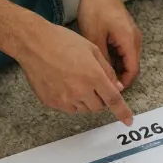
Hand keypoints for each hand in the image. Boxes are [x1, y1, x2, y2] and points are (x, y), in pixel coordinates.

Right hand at [18, 22, 135, 123]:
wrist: (34, 44)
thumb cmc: (63, 41)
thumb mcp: (92, 49)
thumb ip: (107, 71)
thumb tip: (117, 87)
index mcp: (93, 76)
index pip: (113, 100)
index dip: (123, 112)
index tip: (128, 121)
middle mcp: (80, 91)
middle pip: (98, 106)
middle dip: (100, 98)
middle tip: (92, 83)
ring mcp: (65, 99)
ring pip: (84, 109)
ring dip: (86, 100)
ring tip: (75, 80)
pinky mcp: (52, 102)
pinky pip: (68, 108)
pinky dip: (71, 101)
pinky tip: (64, 84)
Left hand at [75, 0, 142, 89]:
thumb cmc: (95, 8)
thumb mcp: (94, 36)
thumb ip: (103, 60)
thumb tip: (107, 80)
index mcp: (129, 41)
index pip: (132, 71)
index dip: (122, 84)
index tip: (108, 92)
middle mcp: (135, 39)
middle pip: (132, 66)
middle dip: (119, 78)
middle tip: (101, 85)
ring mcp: (131, 35)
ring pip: (128, 59)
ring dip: (117, 68)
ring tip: (99, 74)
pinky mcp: (126, 31)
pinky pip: (124, 51)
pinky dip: (115, 59)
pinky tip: (101, 61)